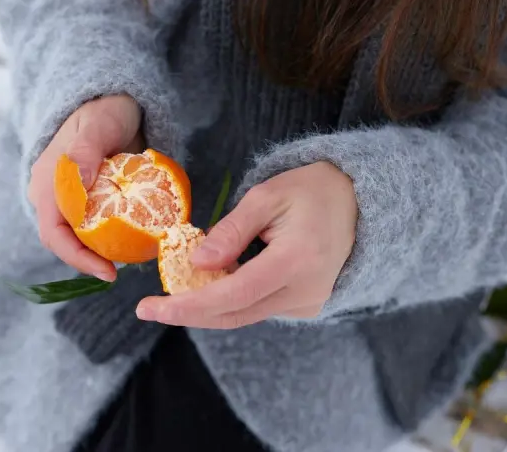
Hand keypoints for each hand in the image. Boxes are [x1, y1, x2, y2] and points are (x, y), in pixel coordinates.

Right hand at [29, 95, 144, 280]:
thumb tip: (77, 185)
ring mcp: (69, 199)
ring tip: (132, 257)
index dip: (77, 258)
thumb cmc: (104, 110)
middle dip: (90, 260)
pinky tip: (136, 238)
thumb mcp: (97, 126)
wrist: (113, 100)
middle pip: (66, 241)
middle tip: (120, 271)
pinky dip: (113, 235)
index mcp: (47, 183)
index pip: (54, 234)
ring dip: (102, 250)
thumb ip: (86, 151)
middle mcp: (52, 196)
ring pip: (81, 236)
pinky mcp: (88, 199)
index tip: (107, 272)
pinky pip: (96, 225)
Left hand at [136, 162, 357, 327]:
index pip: (232, 295)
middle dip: (187, 314)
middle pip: (234, 315)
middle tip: (148, 309)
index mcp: (296, 261)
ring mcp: (308, 303)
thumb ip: (231, 230)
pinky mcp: (306, 305)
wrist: (359, 203)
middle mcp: (305, 291)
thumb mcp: (266, 196)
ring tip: (176, 288)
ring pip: (244, 315)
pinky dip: (229, 300)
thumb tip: (196, 263)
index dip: (188, 305)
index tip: (150, 308)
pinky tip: (212, 282)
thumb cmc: (311, 190)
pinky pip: (258, 308)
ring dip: (207, 306)